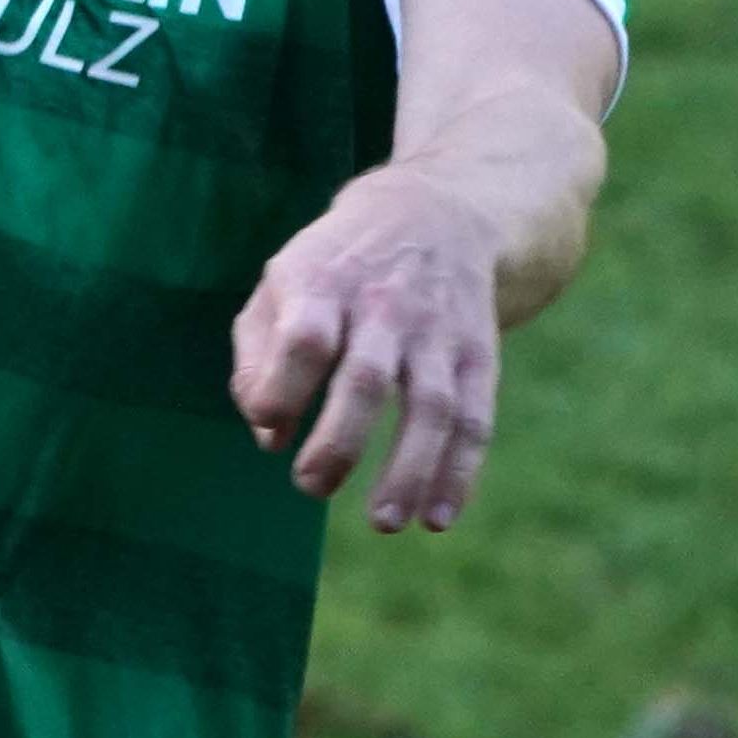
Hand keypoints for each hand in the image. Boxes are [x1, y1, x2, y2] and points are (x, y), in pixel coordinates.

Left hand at [230, 165, 505, 534]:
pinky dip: (460, 472)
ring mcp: (438, 331)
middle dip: (339, 440)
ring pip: (430, 407)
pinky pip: (475, 419)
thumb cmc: (336, 264)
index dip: (283, 385)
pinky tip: (439, 517)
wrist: (439, 214)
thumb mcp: (283, 281)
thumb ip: (259, 353)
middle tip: (312, 486)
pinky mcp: (479, 355)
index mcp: (323, 281)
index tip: (268, 425)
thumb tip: (266, 433)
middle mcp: (384, 306)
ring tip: (384, 523)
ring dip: (409, 470)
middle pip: (366, 377)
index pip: (304, 336)